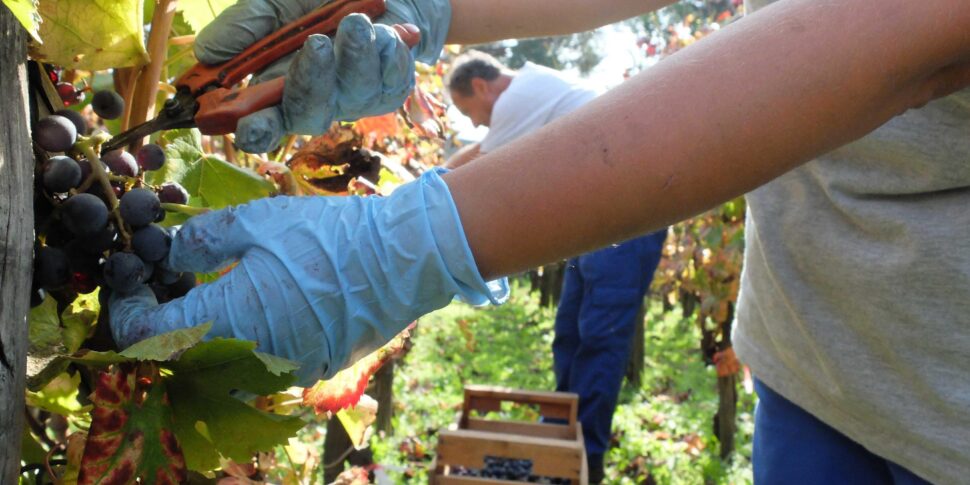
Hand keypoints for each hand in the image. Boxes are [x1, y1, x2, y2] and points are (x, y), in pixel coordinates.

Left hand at [109, 169, 506, 385]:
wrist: (402, 260)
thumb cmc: (328, 236)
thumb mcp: (256, 221)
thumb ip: (201, 239)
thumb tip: (172, 251)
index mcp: (226, 324)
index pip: (149, 336)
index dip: (129, 311)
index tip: (132, 285)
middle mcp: (250, 360)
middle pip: (181, 361)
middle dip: (164, 327)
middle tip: (168, 286)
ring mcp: (284, 370)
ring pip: (221, 370)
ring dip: (203, 339)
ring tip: (209, 294)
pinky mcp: (312, 367)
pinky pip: (260, 366)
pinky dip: (243, 342)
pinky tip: (255, 305)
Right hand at [194, 0, 450, 152]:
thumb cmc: (316, 1)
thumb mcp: (272, 4)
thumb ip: (244, 27)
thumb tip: (207, 54)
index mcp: (280, 89)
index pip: (264, 123)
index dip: (256, 131)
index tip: (248, 129)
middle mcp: (319, 101)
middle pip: (309, 116)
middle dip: (311, 82)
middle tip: (316, 43)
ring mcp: (357, 99)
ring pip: (355, 94)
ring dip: (355, 54)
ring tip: (355, 21)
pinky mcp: (392, 89)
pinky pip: (390, 80)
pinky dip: (386, 51)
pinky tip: (385, 32)